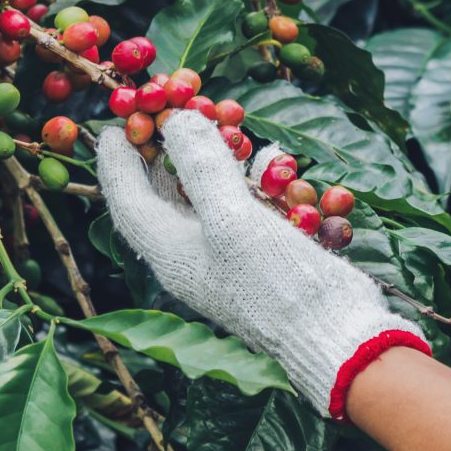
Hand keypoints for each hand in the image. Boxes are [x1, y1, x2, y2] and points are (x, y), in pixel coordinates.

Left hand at [96, 110, 427, 418]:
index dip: (116, 163)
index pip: (128, 202)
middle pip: (168, 197)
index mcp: (170, 253)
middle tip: (171, 116)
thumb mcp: (232, 219)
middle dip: (171, 154)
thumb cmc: (275, 282)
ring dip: (225, 165)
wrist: (336, 335)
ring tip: (233, 134)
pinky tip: (281, 168)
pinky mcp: (270, 256)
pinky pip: (259, 212)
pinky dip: (268, 187)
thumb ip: (202, 167)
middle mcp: (195, 256)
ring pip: (216, 200)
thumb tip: (177, 121)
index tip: (114, 126)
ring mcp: (233, 257)